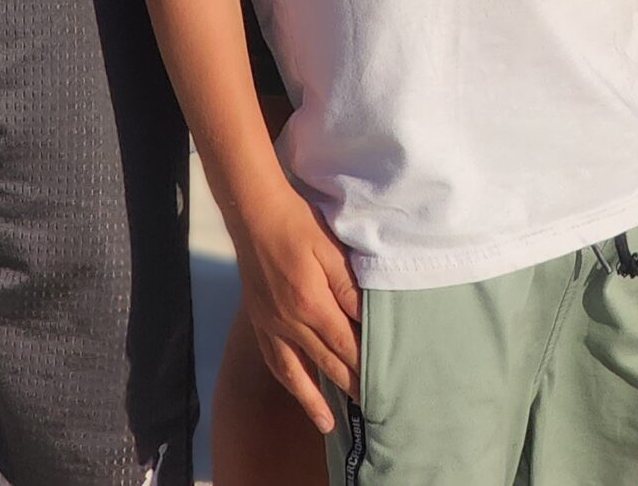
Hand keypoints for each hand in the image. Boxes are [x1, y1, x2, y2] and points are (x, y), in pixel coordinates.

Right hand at [232, 180, 360, 432]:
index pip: (345, 344)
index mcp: (312, 303)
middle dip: (348, 386)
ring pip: (296, 372)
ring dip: (314, 398)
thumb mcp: (331, 249)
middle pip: (325, 362)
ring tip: (329, 422)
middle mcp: (290, 322)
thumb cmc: (298, 225)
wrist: (255, 214)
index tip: (382, 382)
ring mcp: (272, 325)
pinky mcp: (260, 321)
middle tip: (369, 406)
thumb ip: (349, 286)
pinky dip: (289, 380)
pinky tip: (298, 389)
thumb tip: (367, 317)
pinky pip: (275, 360)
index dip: (364, 365)